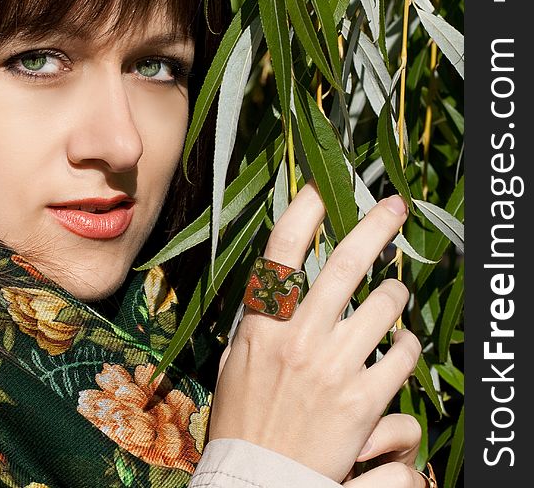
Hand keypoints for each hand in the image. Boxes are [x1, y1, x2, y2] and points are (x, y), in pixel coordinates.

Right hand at [208, 180, 421, 481]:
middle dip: (375, 226)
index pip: (283, 252)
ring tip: (395, 292)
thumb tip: (276, 287)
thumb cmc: (244, 417)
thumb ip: (258, 322)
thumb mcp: (236, 361)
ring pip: (384, 306)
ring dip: (396, 292)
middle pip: (344, 264)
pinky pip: (403, 355)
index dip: (305, 211)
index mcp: (262, 325)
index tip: (324, 187)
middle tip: (395, 206)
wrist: (260, 476)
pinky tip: (400, 346)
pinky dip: (408, 345)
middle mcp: (299, 338)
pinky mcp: (364, 400)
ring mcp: (334, 368)